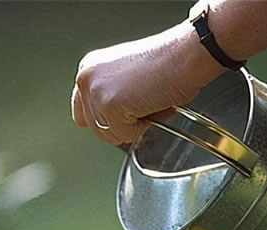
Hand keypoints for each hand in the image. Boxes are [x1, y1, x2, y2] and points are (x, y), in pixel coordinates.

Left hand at [71, 21, 222, 144]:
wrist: (184, 56)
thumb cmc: (167, 65)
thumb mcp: (127, 79)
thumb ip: (111, 96)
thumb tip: (112, 121)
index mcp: (90, 69)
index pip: (82, 113)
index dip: (108, 119)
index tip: (126, 113)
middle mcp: (87, 78)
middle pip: (96, 128)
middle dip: (124, 124)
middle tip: (145, 102)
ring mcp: (95, 91)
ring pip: (109, 134)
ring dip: (134, 127)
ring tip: (149, 102)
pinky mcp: (109, 104)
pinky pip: (124, 135)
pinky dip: (143, 128)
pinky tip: (152, 105)